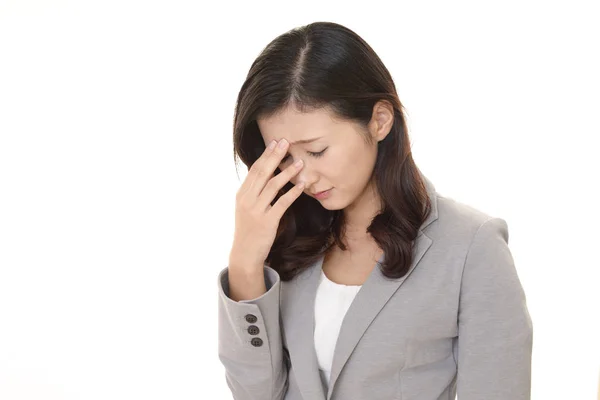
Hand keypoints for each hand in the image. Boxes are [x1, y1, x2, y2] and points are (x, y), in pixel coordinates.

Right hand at [229, 139, 304, 270]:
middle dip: (275, 156)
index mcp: (242, 194)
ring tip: (300, 162)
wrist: (245, 253)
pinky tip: (302, 185)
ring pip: (273, 186)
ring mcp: (256, 210)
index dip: (266, 155)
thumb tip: (264, 174)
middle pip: (263, 173)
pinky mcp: (267, 221)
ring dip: (287, 172)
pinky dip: (293, 193)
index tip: (276, 142)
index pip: (255, 169)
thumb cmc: (249, 229)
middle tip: (286, 143)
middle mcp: (247, 199)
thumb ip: (254, 191)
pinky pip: (282, 203)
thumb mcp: (246, 207)